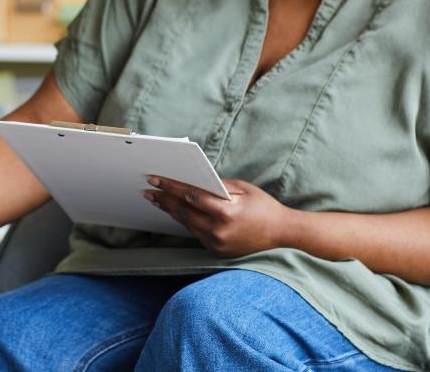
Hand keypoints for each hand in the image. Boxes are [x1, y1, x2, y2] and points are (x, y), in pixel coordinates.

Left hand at [144, 177, 291, 256]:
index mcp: (226, 212)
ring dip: (170, 211)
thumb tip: (191, 181)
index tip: (154, 180)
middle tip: (148, 191)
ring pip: (186, 223)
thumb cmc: (263, 206)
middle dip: (164, 200)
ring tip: (157, 200)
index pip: (190, 196)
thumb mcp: (242, 188)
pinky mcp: (216, 249)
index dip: (170, 187)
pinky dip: (185, 221)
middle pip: (183, 212)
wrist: (281, 233)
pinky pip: (195, 232)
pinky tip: (175, 212)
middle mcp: (219, 230)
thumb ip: (216, 185)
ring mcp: (217, 242)